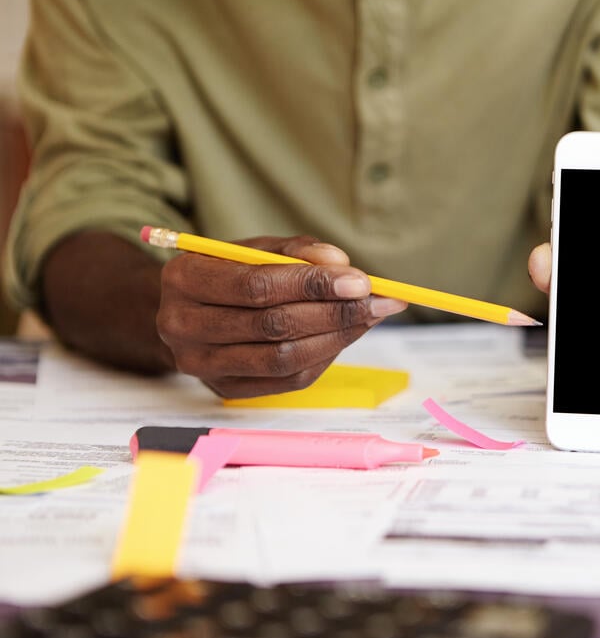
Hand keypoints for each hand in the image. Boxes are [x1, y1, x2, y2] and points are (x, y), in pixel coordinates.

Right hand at [156, 236, 405, 397]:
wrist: (190, 311)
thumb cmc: (228, 273)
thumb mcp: (255, 248)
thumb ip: (297, 250)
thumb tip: (340, 264)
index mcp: (185, 279)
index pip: (257, 286)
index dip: (312, 285)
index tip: (360, 281)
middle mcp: (183, 326)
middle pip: (273, 326)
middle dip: (334, 312)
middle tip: (377, 301)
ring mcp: (201, 365)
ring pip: (283, 358)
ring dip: (336, 337)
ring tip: (370, 316)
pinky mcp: (226, 389)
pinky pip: (288, 380)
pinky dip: (325, 357)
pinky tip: (346, 335)